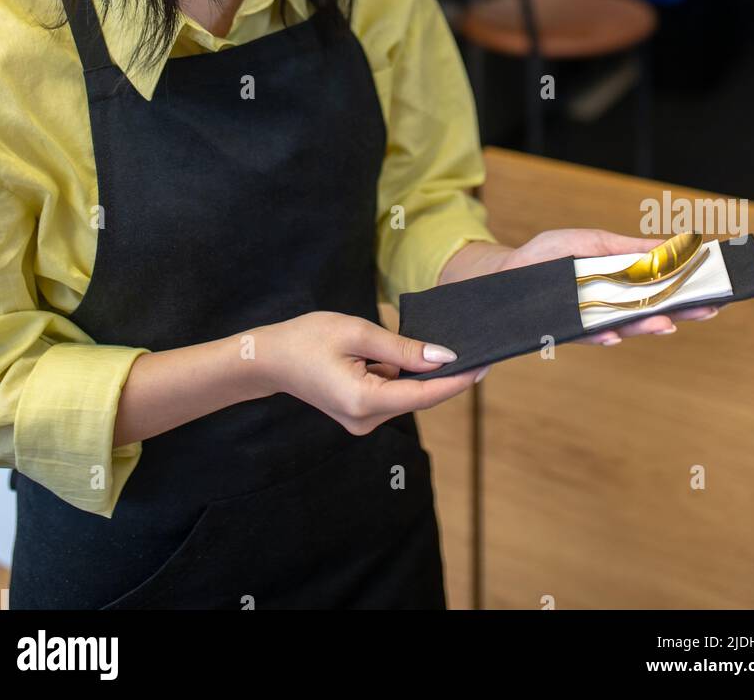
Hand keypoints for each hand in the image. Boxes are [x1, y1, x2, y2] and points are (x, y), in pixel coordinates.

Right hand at [253, 311, 482, 433]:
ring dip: (419, 372)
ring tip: (438, 346)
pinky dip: (401, 375)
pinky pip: (390, 393)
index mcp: (364, 401)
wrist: (269, 358)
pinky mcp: (359, 414)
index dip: (457, 381)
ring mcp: (361, 420)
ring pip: (404, 394)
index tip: (484, 366)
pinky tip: (404, 355)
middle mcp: (365, 419)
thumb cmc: (307, 338)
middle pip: (417, 396)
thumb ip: (401, 348)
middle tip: (474, 349)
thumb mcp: (357, 332)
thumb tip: (442, 357)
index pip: (424, 394)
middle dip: (443, 374)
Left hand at [496, 228, 722, 344]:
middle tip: (710, 308)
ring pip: (627, 328)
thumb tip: (666, 246)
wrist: (506, 271)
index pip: (663, 291)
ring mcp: (592, 320)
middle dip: (683, 312)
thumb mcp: (591, 242)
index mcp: (622, 284)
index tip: (718, 289)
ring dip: (647, 326)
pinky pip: (589, 336)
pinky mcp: (568, 330)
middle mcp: (612, 307)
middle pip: (654, 312)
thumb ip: (626, 248)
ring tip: (668, 323)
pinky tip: (615, 333)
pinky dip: (603, 334)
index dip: (690, 291)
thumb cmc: (548, 254)